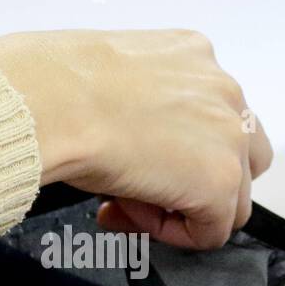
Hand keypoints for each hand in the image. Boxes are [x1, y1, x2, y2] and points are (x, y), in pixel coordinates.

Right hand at [0, 29, 271, 249]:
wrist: (48, 102)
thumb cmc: (50, 82)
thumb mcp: (101, 70)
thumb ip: (129, 95)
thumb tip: (113, 123)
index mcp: (192, 53)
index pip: (208, 110)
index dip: (170, 144)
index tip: (127, 154)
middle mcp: (222, 89)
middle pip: (237, 152)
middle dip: (190, 175)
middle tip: (136, 184)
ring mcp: (229, 136)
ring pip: (231, 195)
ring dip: (181, 206)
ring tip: (124, 198)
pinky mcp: (219, 182)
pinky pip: (211, 230)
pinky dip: (172, 232)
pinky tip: (125, 210)